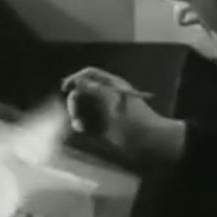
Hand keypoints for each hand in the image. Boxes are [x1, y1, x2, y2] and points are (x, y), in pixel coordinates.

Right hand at [62, 67, 185, 160]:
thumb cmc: (134, 120)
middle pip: (82, 91)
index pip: (89, 74)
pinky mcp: (104, 127)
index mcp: (111, 85)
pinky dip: (82, 125)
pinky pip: (87, 123)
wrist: (151, 142)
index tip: (65, 89)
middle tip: (75, 114)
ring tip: (80, 126)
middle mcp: (107, 96)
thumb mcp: (113, 102)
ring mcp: (105, 112)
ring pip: (82, 109)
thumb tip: (77, 81)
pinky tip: (82, 130)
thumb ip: (95, 89)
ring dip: (77, 115)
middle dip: (75, 101)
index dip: (76, 78)